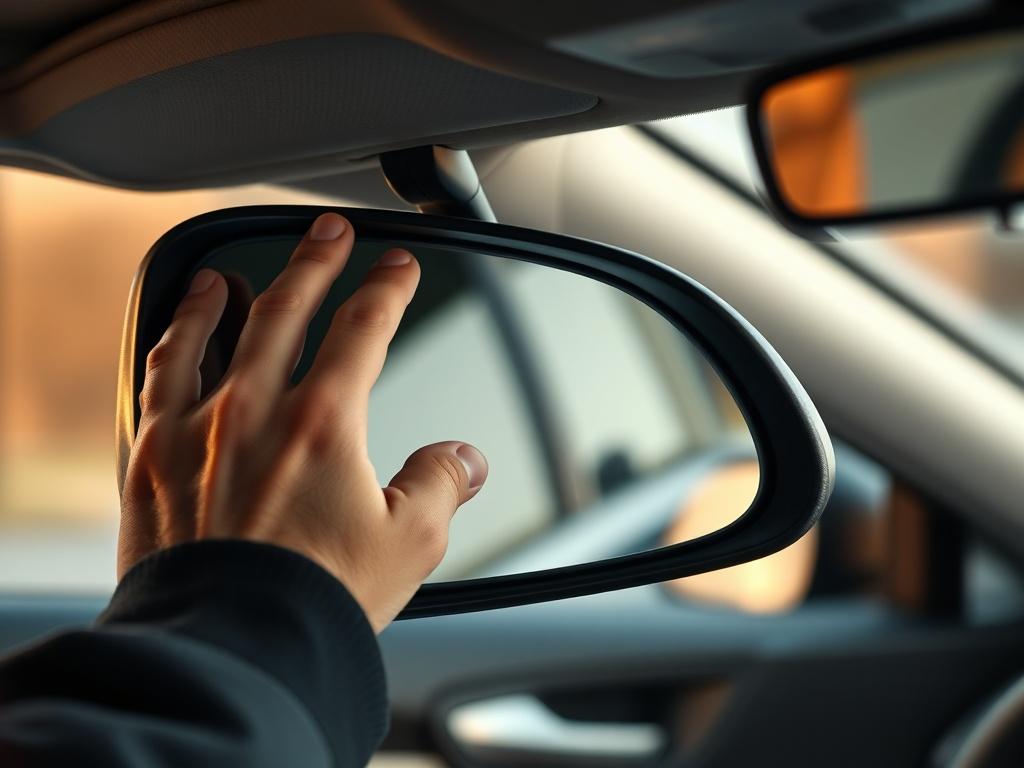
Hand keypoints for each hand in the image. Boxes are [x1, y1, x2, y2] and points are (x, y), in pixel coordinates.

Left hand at [119, 213, 487, 631]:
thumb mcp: (409, 543)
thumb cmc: (316, 599)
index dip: (387, 288)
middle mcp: (254, 409)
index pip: (363, 328)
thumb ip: (442, 485)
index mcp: (324, 422)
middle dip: (315, 260)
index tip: (397, 267)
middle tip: (330, 231)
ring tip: (235, 271)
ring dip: (227, 294)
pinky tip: (176, 332)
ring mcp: (196, 428)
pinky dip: (170, 343)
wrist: (232, 646)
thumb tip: (465, 459)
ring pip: (210, 332)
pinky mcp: (151, 457)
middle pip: (288, 308)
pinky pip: (156, 378)